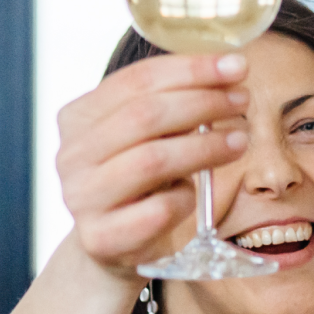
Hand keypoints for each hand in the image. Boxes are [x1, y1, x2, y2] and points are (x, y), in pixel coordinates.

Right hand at [54, 51, 249, 274]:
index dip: (191, 69)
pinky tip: (196, 193)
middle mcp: (71, 155)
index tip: (237, 65)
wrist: (111, 248)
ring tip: (240, 140)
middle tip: (242, 100)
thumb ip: (168, 105)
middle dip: (203, 103)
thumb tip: (226, 72)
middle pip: (145, 116)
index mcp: (77, 118)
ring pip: (152, 160)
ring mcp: (82, 198)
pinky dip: (185, 197)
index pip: (136, 80)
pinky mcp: (101, 238)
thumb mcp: (144, 137)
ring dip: (205, 147)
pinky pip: (158, 210)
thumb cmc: (137, 182)